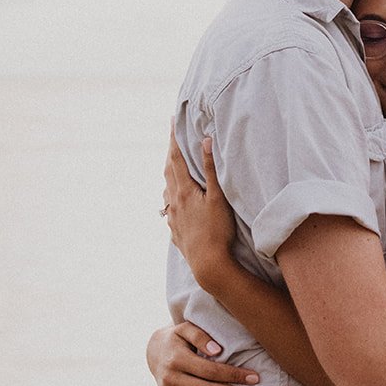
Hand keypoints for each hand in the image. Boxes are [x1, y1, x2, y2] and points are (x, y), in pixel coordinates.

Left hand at [164, 130, 236, 294]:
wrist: (207, 264)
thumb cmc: (216, 230)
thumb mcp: (218, 197)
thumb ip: (212, 169)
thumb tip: (206, 140)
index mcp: (183, 190)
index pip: (176, 158)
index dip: (174, 139)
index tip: (172, 121)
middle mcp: (173, 201)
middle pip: (168, 172)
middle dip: (171, 154)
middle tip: (173, 140)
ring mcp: (172, 217)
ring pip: (167, 190)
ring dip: (170, 175)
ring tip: (174, 167)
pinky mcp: (175, 230)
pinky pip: (169, 207)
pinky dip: (171, 195)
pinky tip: (174, 200)